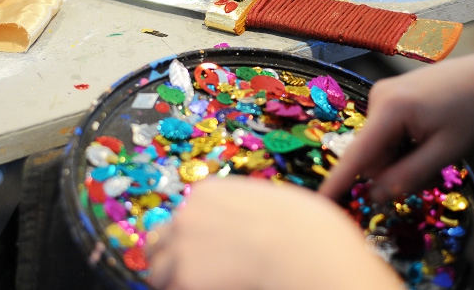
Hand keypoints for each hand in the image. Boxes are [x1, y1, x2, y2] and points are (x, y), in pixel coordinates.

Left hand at [145, 176, 401, 289]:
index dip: (194, 239)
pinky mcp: (183, 281)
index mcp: (208, 193)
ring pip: (160, 272)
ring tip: (213, 285)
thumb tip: (241, 226)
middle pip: (162, 242)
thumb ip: (244, 209)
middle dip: (175, 259)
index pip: (183, 217)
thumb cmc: (308, 231)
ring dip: (178, 280)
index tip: (208, 253)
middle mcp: (187, 216)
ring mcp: (182, 249)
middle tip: (203, 275)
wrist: (312, 257)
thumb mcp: (275, 202)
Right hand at [320, 38, 473, 201]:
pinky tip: (426, 134)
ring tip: (434, 145)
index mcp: (390, 109)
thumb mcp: (445, 151)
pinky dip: (402, 142)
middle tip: (430, 165)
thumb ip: (408, 176)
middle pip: (372, 153)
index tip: (318, 202)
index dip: (337, 181)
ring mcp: (382, 94)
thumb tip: (374, 196)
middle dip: (394, 168)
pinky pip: (386, 131)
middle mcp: (378, 97)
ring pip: (380, 144)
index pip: (357, 154)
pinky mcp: (390, 95)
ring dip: (401, 155)